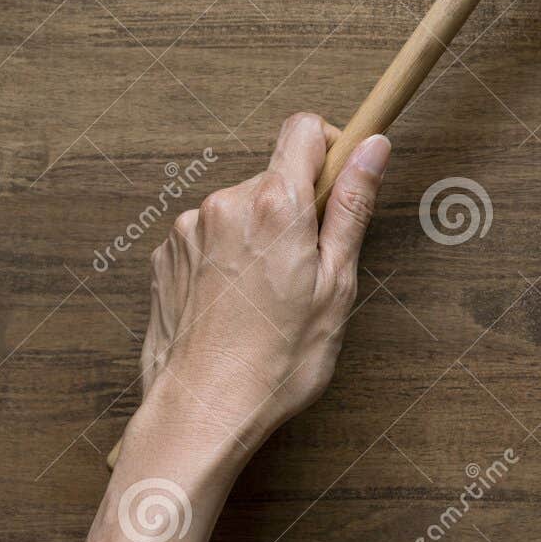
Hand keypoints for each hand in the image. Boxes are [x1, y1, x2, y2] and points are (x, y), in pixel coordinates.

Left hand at [140, 112, 389, 445]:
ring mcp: (190, 228)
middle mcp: (226, 203)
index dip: (331, 148)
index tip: (340, 184)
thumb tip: (373, 147)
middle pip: (275, 178)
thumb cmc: (276, 360)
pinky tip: (235, 305)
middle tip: (307, 271)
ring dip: (259, 237)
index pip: (305, 129)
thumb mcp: (335, 284)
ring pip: (242, 210)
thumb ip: (352, 206)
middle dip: (296, 210)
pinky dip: (227, 258)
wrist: (201, 411)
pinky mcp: (167, 255)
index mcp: (275, 205)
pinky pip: (210, 236)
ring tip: (266, 298)